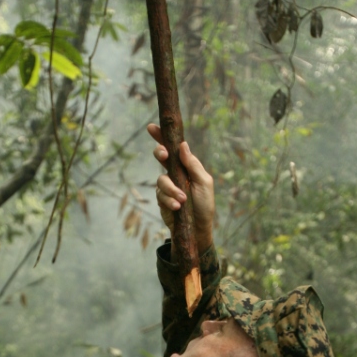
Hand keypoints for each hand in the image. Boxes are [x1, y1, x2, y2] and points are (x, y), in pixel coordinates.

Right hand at [147, 123, 214, 250]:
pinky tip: (178, 207)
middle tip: (163, 155)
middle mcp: (175, 173)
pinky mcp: (161, 200)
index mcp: (186, 166)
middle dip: (160, 153)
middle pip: (160, 157)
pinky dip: (169, 200)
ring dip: (172, 189)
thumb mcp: (204, 183)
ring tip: (182, 200)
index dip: (162, 137)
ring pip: (161, 180)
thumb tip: (183, 145)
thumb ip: (193, 165)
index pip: (173, 148)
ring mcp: (167, 187)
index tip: (152, 127)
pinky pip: (160, 195)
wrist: (197, 229)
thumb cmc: (205, 205)